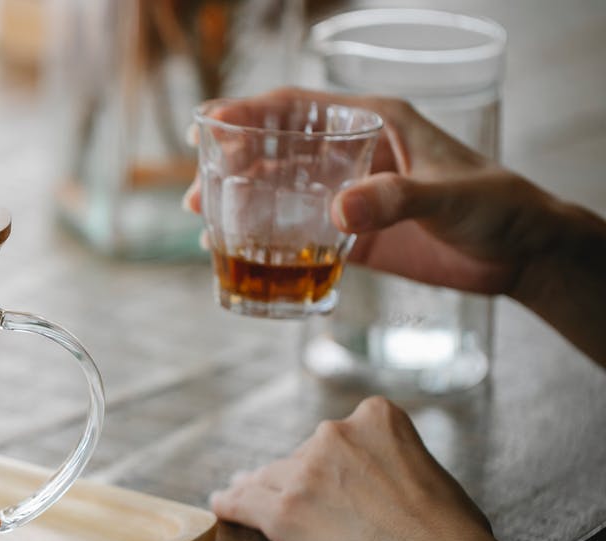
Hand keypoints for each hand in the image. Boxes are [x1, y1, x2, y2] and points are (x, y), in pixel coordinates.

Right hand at [185, 88, 605, 366]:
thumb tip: (336, 212)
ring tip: (203, 219)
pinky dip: (266, 239)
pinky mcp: (355, 233)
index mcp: (374, 122)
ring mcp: (351, 194)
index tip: (208, 126)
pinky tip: (237, 252)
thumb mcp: (448, 196)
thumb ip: (394, 199)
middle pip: (277, 148)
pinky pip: (299, 231)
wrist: (523, 256)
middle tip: (194, 190)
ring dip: (241, 200)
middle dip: (231, 163)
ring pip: (281, 189)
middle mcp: (354, 153)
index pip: (298, 107)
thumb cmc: (498, 207)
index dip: (248, 113)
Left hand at [209, 397, 565, 540]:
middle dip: (303, 478)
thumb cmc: (452, 537)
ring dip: (259, 487)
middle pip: (304, 454)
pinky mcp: (281, 508)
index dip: (335, 460)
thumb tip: (396, 477)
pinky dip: (231, 504)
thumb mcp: (432, 471)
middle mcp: (335, 434)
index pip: (342, 433)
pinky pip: (244, 501)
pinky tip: (222, 504)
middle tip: (306, 503)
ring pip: (271, 477)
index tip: (334, 476)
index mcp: (376, 418)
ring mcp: (305, 470)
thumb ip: (399, 462)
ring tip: (242, 491)